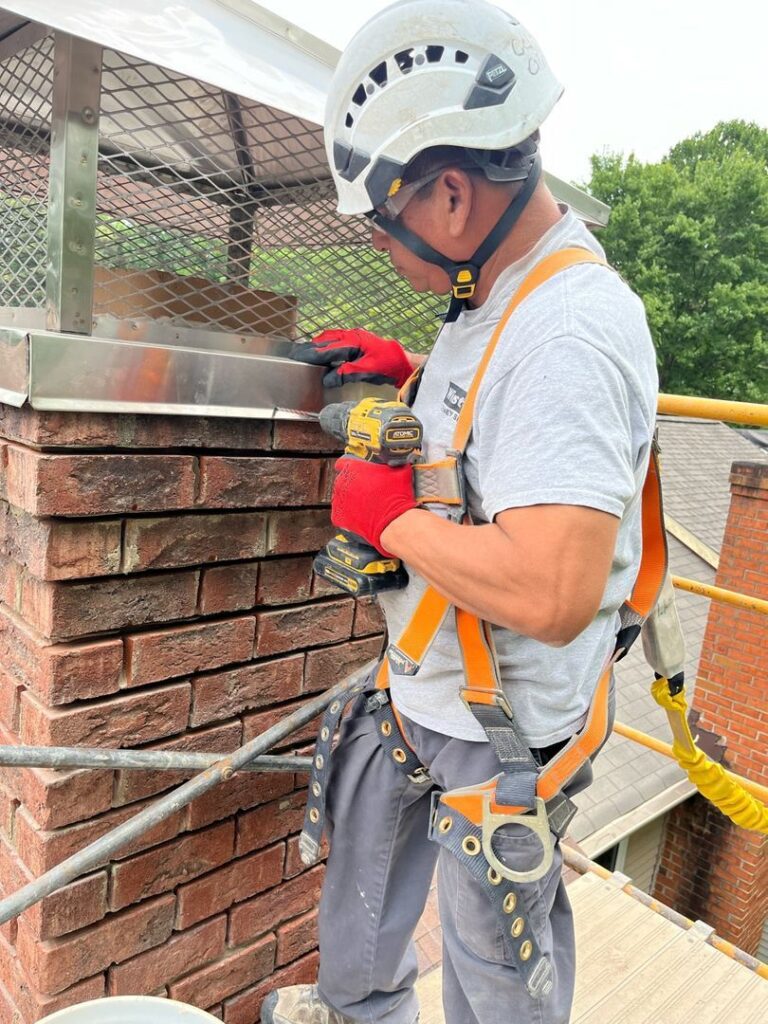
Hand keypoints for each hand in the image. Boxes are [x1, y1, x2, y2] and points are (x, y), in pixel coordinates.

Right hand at [290, 329, 412, 388]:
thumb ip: (346, 373)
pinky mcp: (358, 340)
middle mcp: (352, 335)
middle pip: (326, 339)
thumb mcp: (366, 371)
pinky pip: (338, 340)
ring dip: (319, 345)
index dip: (312, 353)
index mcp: (353, 341)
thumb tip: (328, 378)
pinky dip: (328, 345)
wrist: (403, 361)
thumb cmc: (388, 364)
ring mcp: (355, 336)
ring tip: (307, 352)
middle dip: (311, 347)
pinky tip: (325, 352)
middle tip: (297, 353)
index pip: (327, 348)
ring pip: (331, 338)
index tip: (298, 356)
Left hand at [331, 457, 416, 554]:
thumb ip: (394, 464)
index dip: (351, 467)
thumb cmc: (396, 495)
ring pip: (342, 497)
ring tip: (366, 504)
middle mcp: (341, 482)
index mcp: (353, 467)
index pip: (343, 463)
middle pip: (343, 481)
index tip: (357, 472)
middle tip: (368, 491)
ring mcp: (338, 500)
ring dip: (351, 499)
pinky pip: (340, 514)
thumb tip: (398, 463)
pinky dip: (348, 515)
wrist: (394, 520)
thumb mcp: (400, 472)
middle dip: (354, 485)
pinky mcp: (338, 516)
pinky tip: (361, 515)